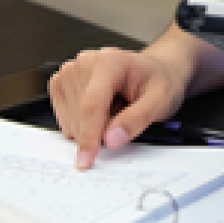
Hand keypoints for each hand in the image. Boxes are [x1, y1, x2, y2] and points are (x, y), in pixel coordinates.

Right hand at [49, 47, 186, 169]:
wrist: (156, 71)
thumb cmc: (158, 82)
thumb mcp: (161, 100)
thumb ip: (137, 119)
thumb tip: (111, 139)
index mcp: (110, 61)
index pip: (91, 104)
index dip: (88, 135)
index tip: (86, 160)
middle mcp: (86, 62)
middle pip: (79, 114)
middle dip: (99, 130)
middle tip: (125, 115)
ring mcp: (71, 71)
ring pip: (70, 119)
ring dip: (91, 127)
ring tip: (115, 108)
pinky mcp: (62, 83)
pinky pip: (64, 118)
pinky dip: (81, 123)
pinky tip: (101, 110)